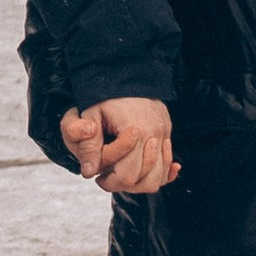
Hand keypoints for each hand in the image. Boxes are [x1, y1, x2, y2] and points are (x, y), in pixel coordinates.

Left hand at [60, 97, 178, 194]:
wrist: (125, 72)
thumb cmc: (104, 95)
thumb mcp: (89, 115)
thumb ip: (87, 145)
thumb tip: (89, 172)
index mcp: (135, 130)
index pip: (128, 174)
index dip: (111, 182)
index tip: (98, 178)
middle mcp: (155, 134)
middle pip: (148, 179)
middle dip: (126, 184)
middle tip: (108, 176)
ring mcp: (165, 134)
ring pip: (160, 175)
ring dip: (140, 181)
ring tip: (121, 172)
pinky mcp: (168, 133)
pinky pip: (168, 163)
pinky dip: (157, 172)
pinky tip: (142, 171)